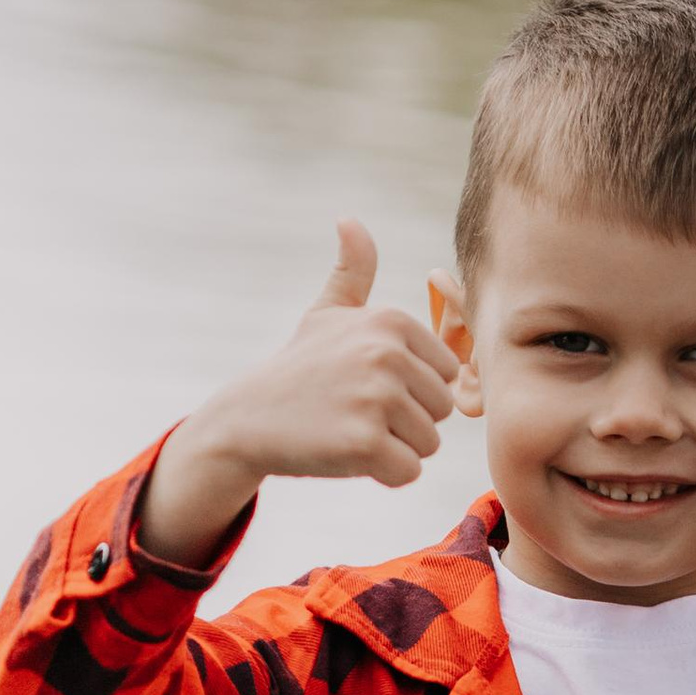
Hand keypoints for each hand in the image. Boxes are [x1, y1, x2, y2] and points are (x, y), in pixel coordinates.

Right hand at [137, 222, 462, 568]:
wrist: (248, 418)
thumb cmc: (299, 368)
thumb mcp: (327, 314)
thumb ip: (352, 271)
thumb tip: (349, 220)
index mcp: (392, 321)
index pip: (447, 375)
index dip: (412, 391)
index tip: (367, 385)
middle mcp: (387, 353)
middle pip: (442, 411)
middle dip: (406, 423)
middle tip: (357, 413)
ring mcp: (376, 397)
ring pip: (428, 444)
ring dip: (394, 450)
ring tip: (350, 430)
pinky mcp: (365, 442)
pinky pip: (408, 472)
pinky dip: (382, 475)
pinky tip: (345, 453)